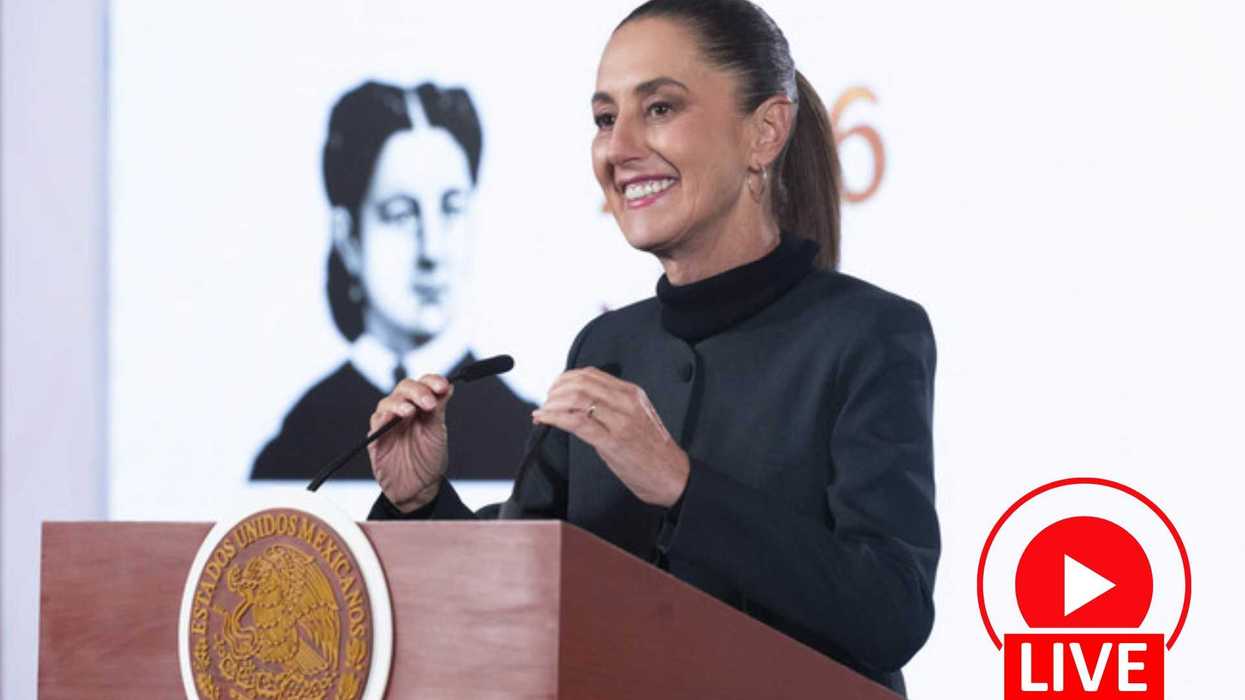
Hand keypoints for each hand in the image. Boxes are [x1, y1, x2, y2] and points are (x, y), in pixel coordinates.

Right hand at [368, 374, 453, 512]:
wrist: (419, 489)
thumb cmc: (428, 460)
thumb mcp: (437, 433)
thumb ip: (439, 409)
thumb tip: (449, 385)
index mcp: (421, 407)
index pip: (423, 384)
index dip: (432, 381)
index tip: (443, 386)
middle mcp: (404, 411)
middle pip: (404, 388)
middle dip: (417, 391)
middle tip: (429, 403)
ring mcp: (389, 423)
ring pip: (387, 403)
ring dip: (399, 404)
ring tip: (410, 411)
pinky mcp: (376, 439)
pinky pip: (375, 424)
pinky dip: (382, 419)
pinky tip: (391, 419)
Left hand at [532, 367, 688, 506]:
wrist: (673, 475)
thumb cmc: (652, 451)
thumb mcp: (636, 417)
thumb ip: (613, 405)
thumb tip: (579, 401)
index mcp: (632, 393)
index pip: (591, 374)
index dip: (565, 378)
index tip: (554, 389)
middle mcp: (626, 402)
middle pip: (580, 383)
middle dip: (555, 390)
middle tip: (546, 401)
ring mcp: (620, 421)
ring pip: (576, 399)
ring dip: (552, 403)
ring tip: (544, 411)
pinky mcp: (612, 441)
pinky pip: (576, 422)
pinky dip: (554, 417)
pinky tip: (544, 418)